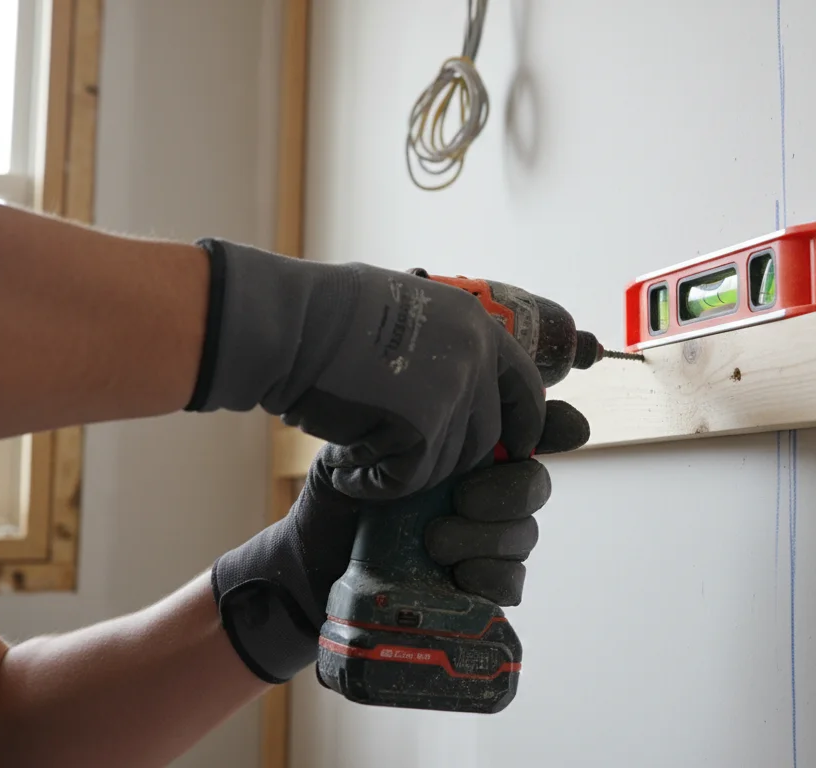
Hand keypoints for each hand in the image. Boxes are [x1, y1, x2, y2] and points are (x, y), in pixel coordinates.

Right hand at [186, 239, 545, 497]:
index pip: (524, 386)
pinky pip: (407, 480)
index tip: (514, 448)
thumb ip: (443, 346)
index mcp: (476, 324)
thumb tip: (460, 385)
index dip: (522, 423)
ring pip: (444, 465)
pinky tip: (343, 466)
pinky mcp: (421, 430)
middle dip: (443, 457)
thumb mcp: (408, 309)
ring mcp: (452, 394)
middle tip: (397, 456)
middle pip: (483, 438)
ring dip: (399, 468)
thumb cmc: (326, 314)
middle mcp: (474, 358)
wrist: (291, 324)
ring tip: (353, 451)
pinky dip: (373, 482)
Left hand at [211, 400, 589, 683]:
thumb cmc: (342, 494)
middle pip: (535, 482)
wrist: (314, 561)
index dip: (558, 426)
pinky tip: (459, 576)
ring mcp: (488, 540)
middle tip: (462, 497)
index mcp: (472, 447)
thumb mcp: (365, 442)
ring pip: (524, 534)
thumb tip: (446, 396)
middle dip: (508, 490)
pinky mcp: (479, 588)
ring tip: (434, 542)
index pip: (538, 427)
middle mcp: (489, 490)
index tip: (550, 431)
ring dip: (487, 538)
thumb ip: (409, 416)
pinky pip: (512, 583)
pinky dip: (491, 578)